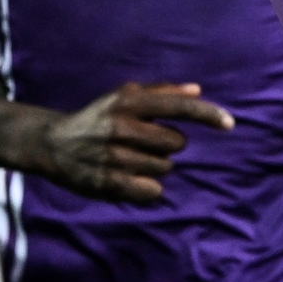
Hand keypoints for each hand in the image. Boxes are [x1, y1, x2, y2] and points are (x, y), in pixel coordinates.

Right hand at [33, 81, 232, 202]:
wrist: (52, 143)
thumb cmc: (98, 116)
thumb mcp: (124, 96)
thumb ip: (162, 92)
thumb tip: (197, 91)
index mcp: (129, 102)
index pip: (178, 107)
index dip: (207, 115)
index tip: (230, 124)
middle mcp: (121, 127)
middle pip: (177, 142)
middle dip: (169, 144)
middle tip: (146, 142)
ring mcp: (113, 157)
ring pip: (165, 167)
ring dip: (156, 165)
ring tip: (131, 158)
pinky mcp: (106, 184)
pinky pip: (152, 190)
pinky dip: (149, 187)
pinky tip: (133, 178)